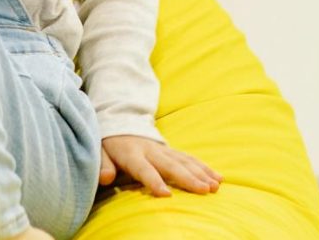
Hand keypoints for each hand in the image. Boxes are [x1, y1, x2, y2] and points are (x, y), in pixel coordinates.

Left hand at [98, 135, 222, 196]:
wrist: (120, 124)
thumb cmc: (109, 146)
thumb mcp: (100, 153)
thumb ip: (103, 166)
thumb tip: (104, 179)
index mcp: (132, 154)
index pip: (144, 169)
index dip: (154, 181)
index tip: (165, 194)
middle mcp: (151, 151)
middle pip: (171, 166)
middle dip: (188, 178)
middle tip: (204, 190)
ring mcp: (164, 150)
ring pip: (185, 161)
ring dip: (201, 173)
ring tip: (215, 186)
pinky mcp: (172, 151)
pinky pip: (190, 159)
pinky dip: (205, 168)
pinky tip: (218, 177)